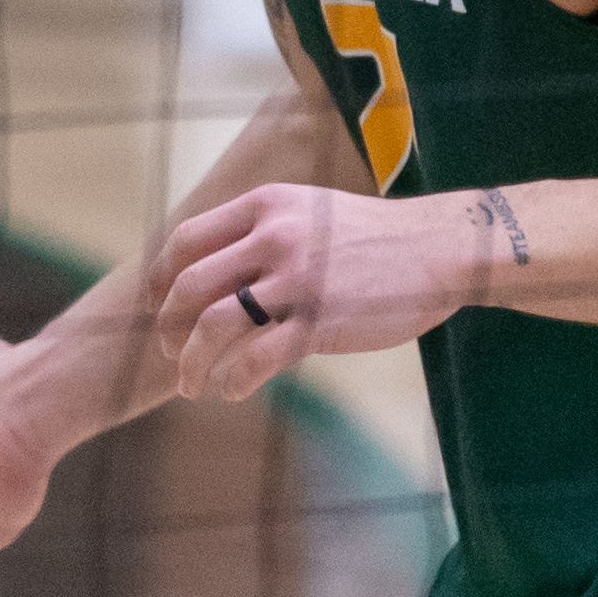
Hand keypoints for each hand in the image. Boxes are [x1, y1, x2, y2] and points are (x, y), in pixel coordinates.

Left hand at [148, 180, 482, 398]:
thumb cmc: (371, 237)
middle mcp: (273, 237)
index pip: (186, 240)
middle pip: (189, 283)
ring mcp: (296, 280)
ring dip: (191, 360)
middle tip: (168, 352)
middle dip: (168, 325)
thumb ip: (263, 229)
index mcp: (264, 206)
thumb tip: (215, 263)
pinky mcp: (320, 321)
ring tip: (190, 383)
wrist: (439, 248)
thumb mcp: (307, 211)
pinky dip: (233, 378)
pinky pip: (257, 357)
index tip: (158, 305)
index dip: (162, 277)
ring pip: (214, 323)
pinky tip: (231, 390)